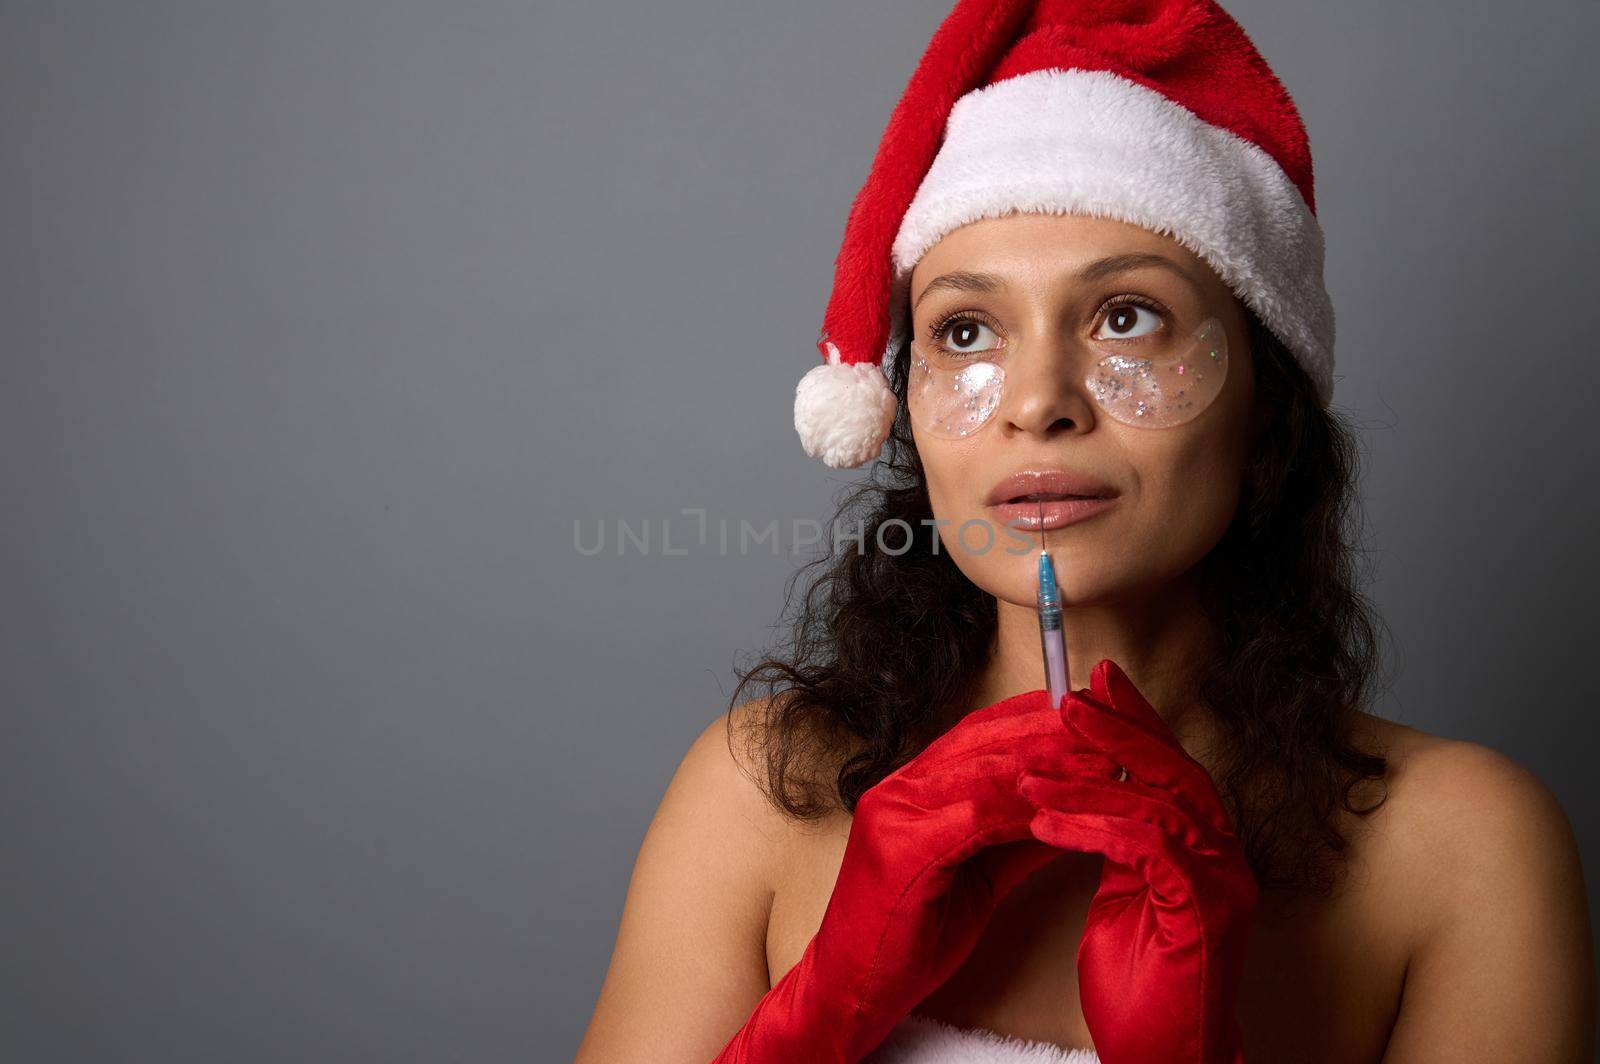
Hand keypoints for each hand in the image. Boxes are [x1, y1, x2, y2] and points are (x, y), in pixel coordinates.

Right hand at [711, 688, 1117, 1062]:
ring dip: (1046, 765)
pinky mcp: (900, 848)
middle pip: (982, 741)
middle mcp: (897, 789)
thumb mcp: (975, 877)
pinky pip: (973, 818)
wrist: (851, 986)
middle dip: (1049, 733)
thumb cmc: (908, 937)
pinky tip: (1060, 812)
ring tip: (1098, 764)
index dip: (1034, 720)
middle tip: (1107, 732)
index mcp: (909, 787)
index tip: (1088, 717)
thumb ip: (1017, 839)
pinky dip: (1020, 811)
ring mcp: (892, 813)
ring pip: (981, 772)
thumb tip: (1074, 810)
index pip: (976, 732)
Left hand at [1018, 659, 1257, 1063]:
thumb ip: (1120, 841)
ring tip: (1028, 775)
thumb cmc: (1142, 979)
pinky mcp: (1204, 908)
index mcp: (1202, 842)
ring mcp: (1221, 879)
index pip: (1170, 764)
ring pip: (1156, 801)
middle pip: (1173, 767)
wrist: (1161, 1053)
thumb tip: (1090, 793)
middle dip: (1117, 729)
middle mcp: (1222, 852)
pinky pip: (1148, 847)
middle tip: (1066, 700)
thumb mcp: (1122, 892)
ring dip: (1086, 782)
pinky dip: (1095, 828)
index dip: (1132, 720)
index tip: (1091, 682)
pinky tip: (1047, 823)